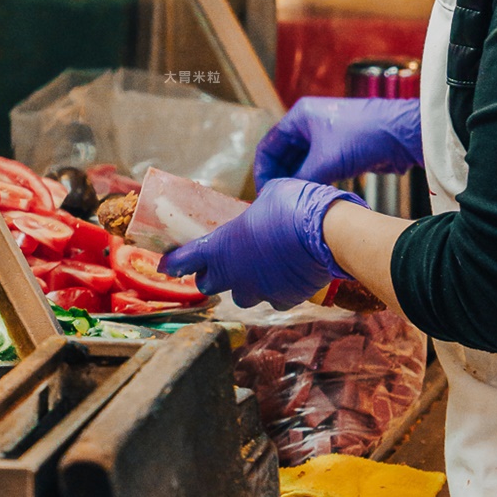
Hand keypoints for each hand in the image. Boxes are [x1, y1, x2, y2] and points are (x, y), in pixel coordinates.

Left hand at [161, 178, 362, 309]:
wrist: (329, 232)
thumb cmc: (295, 205)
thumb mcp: (268, 197)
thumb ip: (255, 212)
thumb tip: (261, 212)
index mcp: (221, 246)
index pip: (186, 260)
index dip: (174, 263)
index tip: (166, 265)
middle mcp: (234, 273)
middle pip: (210, 284)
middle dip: (212, 275)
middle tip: (221, 264)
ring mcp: (259, 291)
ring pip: (242, 295)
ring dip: (244, 285)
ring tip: (258, 271)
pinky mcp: (283, 299)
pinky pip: (273, 298)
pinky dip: (275, 289)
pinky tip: (286, 275)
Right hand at [253, 97, 422, 189]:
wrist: (402, 134)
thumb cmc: (363, 137)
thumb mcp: (325, 160)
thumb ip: (301, 179)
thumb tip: (287, 196)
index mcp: (300, 115)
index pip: (269, 144)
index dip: (263, 169)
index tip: (263, 192)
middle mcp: (310, 122)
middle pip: (284, 153)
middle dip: (279, 176)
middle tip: (276, 200)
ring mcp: (326, 135)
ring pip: (301, 162)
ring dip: (296, 180)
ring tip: (291, 201)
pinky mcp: (341, 148)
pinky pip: (318, 166)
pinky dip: (312, 180)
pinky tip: (310, 195)